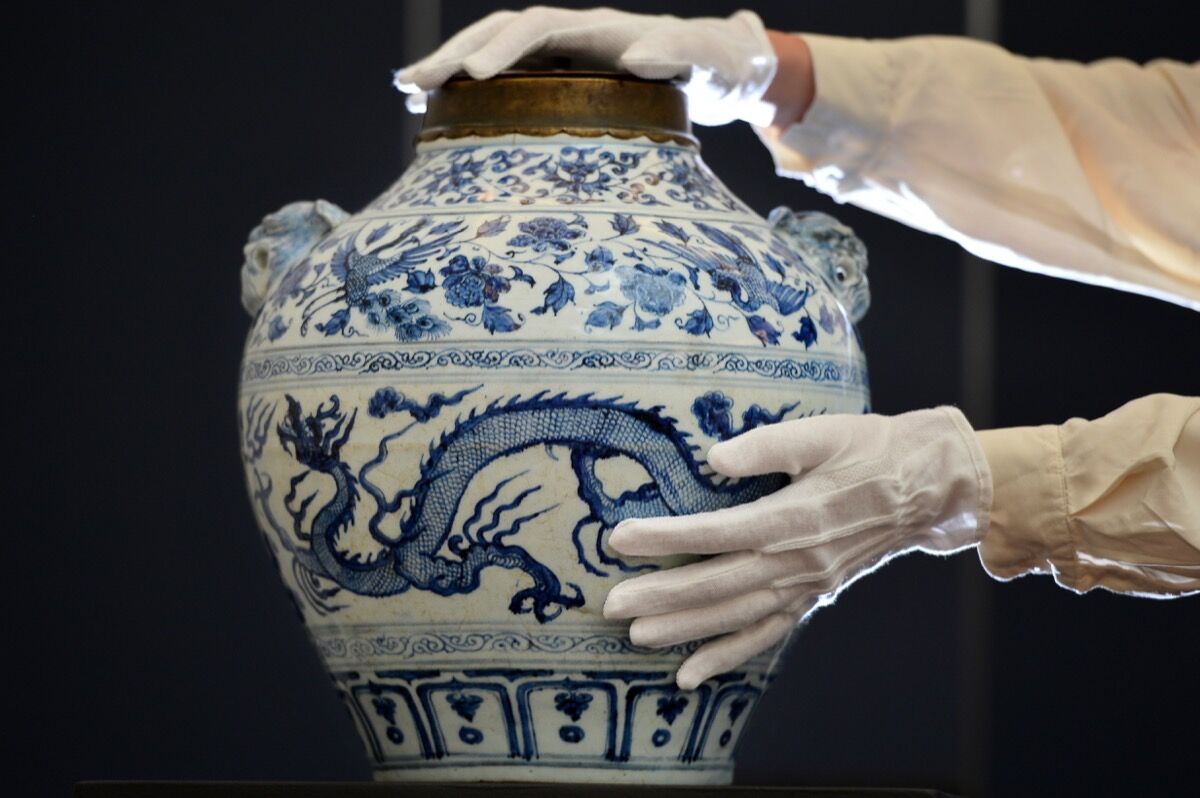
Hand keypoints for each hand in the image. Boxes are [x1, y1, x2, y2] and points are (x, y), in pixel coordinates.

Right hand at [394, 7, 778, 126]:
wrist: (720, 64)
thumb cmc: (718, 65)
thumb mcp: (711, 60)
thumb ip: (679, 54)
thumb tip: (635, 58)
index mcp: (603, 30)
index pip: (542, 27)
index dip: (506, 47)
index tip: (474, 76)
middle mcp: (574, 34)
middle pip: (502, 32)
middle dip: (456, 55)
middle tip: (413, 87)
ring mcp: (563, 53)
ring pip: (494, 49)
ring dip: (450, 67)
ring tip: (407, 92)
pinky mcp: (558, 76)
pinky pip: (504, 75)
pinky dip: (468, 87)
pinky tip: (433, 109)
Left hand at [602, 407, 992, 689]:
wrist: (925, 486)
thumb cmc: (869, 450)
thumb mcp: (822, 433)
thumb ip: (767, 445)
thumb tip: (713, 458)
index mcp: (794, 516)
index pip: (717, 531)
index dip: (666, 538)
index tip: (620, 539)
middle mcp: (796, 561)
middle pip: (718, 584)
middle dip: (662, 595)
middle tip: (611, 603)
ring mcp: (806, 586)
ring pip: (736, 615)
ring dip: (685, 630)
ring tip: (636, 636)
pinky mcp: (812, 597)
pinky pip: (766, 634)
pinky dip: (727, 656)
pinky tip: (690, 673)